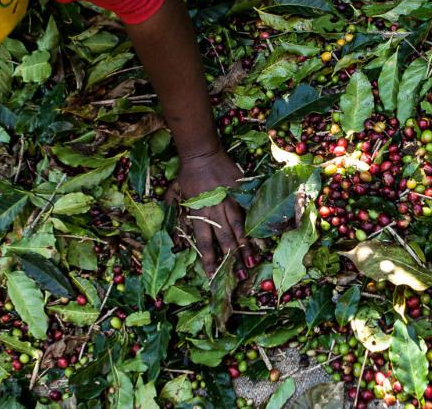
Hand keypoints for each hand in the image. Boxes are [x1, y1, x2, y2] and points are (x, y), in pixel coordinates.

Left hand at [172, 150, 255, 275]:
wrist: (203, 154)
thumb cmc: (187, 174)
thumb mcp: (176, 192)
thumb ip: (174, 208)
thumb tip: (171, 224)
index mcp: (198, 213)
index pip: (203, 242)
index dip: (208, 260)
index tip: (212, 275)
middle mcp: (215, 211)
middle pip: (224, 240)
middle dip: (231, 260)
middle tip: (239, 278)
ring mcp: (229, 202)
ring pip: (239, 229)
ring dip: (245, 247)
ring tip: (251, 263)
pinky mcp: (240, 194)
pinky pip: (248, 212)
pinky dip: (254, 225)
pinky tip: (261, 238)